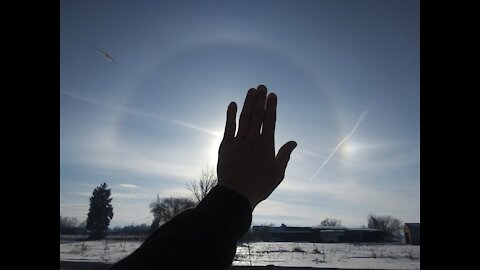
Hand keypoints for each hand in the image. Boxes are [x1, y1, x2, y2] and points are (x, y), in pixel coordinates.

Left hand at [217, 85, 296, 209]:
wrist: (236, 195)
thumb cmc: (259, 186)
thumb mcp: (278, 173)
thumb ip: (285, 155)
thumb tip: (294, 142)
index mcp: (267, 145)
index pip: (270, 121)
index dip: (271, 106)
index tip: (273, 95)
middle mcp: (253, 139)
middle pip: (257, 115)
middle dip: (260, 100)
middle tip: (262, 86)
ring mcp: (239, 141)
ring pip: (244, 117)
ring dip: (248, 103)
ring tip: (251, 90)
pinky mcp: (226, 145)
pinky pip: (228, 126)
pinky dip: (231, 115)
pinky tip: (232, 104)